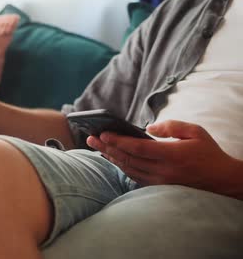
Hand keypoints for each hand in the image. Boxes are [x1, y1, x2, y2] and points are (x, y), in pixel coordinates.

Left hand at [86, 120, 237, 193]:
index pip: (137, 148)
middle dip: (106, 147)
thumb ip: (170, 126)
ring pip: (128, 169)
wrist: (222, 180)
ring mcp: (160, 181)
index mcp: (171, 155)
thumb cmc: (208, 152)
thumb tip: (148, 128)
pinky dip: (121, 167)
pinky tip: (112, 159)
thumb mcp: (195, 132)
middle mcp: (163, 170)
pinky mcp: (159, 186)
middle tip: (90, 138)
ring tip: (96, 147)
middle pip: (127, 158)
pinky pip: (135, 176)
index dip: (118, 141)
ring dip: (111, 157)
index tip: (102, 133)